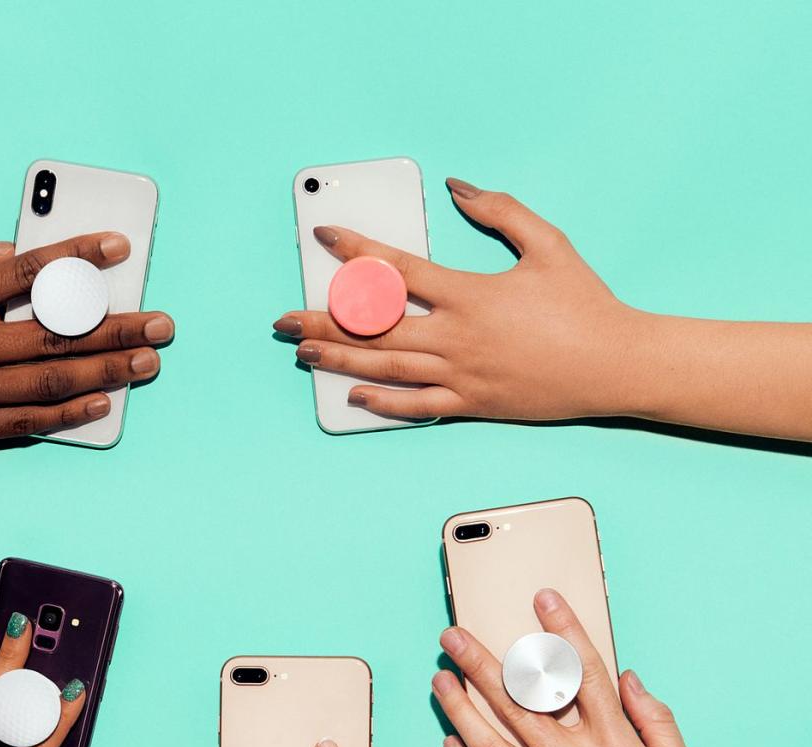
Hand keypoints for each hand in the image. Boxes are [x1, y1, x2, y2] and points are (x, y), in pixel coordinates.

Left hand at [274, 179, 638, 423]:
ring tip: (302, 353)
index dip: (355, 251)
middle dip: (323, 319)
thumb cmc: (586, 303)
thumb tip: (458, 186)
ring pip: (385, 367)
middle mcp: (456, 337)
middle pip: (375, 326)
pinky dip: (383, 403)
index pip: (397, 269)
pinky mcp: (472, 405)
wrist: (616, 363)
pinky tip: (353, 396)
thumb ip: (500, 211)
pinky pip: (417, 407)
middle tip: (282, 318)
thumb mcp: (548, 244)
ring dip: (339, 359)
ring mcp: (461, 375)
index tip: (323, 238)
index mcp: (470, 293)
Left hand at [433, 588, 703, 746]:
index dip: (562, 632)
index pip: (582, 673)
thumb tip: (630, 679)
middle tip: (451, 636)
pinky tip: (446, 743)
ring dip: (457, 706)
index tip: (541, 599)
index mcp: (614, 746)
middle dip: (479, 661)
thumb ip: (656, 722)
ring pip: (487, 740)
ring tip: (437, 679)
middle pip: (516, 700)